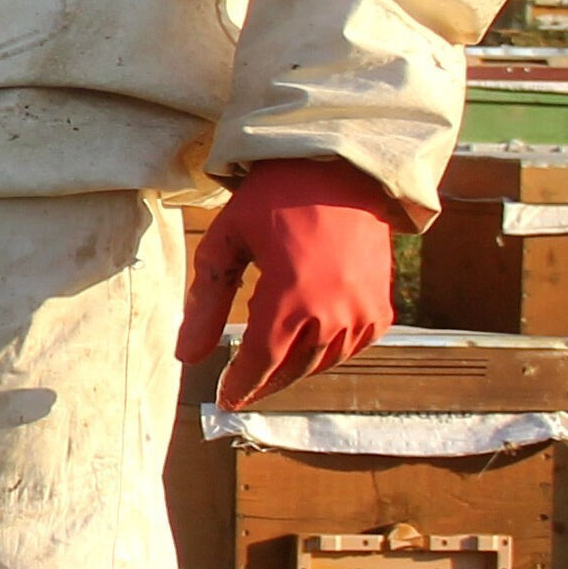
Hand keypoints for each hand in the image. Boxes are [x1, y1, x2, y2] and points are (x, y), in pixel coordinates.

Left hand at [181, 159, 401, 412]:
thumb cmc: (275, 198)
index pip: (260, 364)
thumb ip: (205, 302)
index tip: (225, 399)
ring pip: (321, 363)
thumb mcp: (228, 240)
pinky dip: (327, 352)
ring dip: (294, 368)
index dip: (240, 385)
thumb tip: (187, 357)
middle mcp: (332, 314)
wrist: (341, 169)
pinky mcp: (380, 306)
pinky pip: (351, 347)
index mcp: (290, 299)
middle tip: (242, 388)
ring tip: (270, 364)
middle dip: (264, 382)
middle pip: (291, 370)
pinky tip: (308, 344)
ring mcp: (361, 313)